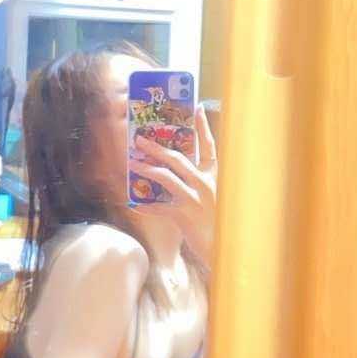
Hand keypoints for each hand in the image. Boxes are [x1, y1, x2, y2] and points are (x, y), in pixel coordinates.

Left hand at [131, 104, 217, 267]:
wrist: (225, 249)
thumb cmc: (218, 225)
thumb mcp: (213, 199)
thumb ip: (200, 185)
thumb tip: (176, 173)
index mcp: (214, 178)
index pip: (209, 147)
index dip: (203, 127)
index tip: (197, 108)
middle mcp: (205, 184)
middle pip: (179, 158)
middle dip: (157, 147)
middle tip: (141, 139)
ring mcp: (195, 199)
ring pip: (167, 177)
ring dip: (147, 169)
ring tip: (132, 163)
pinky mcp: (184, 215)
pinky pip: (159, 208)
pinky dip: (146, 206)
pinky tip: (134, 204)